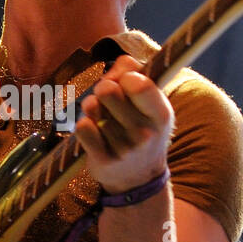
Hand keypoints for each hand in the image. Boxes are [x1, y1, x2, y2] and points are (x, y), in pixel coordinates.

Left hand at [74, 55, 171, 193]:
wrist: (138, 178)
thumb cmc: (141, 127)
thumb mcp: (150, 102)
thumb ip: (134, 73)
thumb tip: (118, 63)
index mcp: (161, 114)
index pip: (137, 82)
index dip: (124, 76)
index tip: (125, 83)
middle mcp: (145, 133)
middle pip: (107, 89)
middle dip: (103, 89)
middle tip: (110, 101)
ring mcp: (124, 149)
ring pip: (92, 106)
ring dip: (93, 108)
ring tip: (104, 119)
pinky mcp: (103, 161)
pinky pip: (82, 127)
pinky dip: (83, 125)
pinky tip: (94, 133)